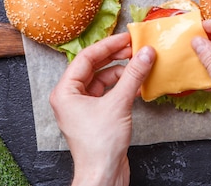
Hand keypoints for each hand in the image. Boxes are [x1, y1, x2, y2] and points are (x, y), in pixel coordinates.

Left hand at [49, 32, 155, 185]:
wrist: (103, 175)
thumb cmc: (100, 145)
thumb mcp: (118, 103)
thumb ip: (133, 75)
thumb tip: (145, 54)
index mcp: (65, 91)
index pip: (86, 58)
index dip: (108, 45)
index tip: (126, 38)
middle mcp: (70, 97)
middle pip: (94, 67)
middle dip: (115, 57)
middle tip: (134, 47)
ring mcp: (82, 107)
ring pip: (102, 80)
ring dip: (121, 72)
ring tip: (139, 64)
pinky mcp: (95, 116)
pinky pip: (108, 93)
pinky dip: (122, 87)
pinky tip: (137, 83)